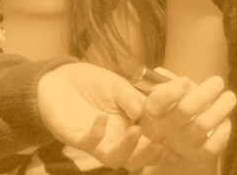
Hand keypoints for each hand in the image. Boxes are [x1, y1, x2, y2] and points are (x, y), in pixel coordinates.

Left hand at [37, 63, 162, 170]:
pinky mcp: (75, 136)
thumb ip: (130, 97)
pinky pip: (89, 142)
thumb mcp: (115, 84)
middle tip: (160, 143)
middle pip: (134, 159)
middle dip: (149, 155)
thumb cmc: (90, 83)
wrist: (59, 77)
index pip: (147, 144)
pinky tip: (101, 117)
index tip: (177, 146)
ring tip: (136, 131)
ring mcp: (95, 140)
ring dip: (127, 149)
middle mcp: (113, 139)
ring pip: (114, 159)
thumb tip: (144, 110)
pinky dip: (97, 133)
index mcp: (127, 128)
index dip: (162, 148)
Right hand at [141, 73, 234, 164]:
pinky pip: (212, 146)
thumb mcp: (166, 91)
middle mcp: (165, 129)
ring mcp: (181, 144)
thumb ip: (164, 80)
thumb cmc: (176, 105)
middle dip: (204, 93)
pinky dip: (222, 131)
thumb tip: (161, 74)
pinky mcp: (198, 156)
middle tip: (219, 81)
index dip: (171, 91)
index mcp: (154, 111)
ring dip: (219, 108)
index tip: (186, 80)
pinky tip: (226, 120)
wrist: (183, 135)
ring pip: (202, 125)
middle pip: (185, 109)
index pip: (157, 101)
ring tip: (230, 96)